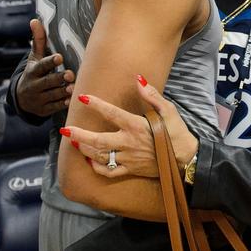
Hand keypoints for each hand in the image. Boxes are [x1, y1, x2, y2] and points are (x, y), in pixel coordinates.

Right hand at [16, 19, 74, 116]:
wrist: (21, 99)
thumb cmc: (34, 73)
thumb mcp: (34, 58)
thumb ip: (38, 41)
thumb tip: (34, 20)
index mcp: (32, 71)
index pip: (41, 66)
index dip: (50, 62)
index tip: (60, 57)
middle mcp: (34, 86)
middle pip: (48, 82)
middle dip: (59, 78)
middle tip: (70, 74)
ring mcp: (38, 99)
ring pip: (53, 95)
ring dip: (64, 92)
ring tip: (73, 87)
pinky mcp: (44, 110)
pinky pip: (55, 107)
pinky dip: (63, 104)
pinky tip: (72, 100)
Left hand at [61, 76, 198, 177]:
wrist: (186, 159)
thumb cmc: (177, 132)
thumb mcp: (168, 109)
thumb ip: (151, 94)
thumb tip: (138, 79)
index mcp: (136, 126)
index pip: (111, 113)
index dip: (96, 104)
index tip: (82, 97)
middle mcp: (128, 142)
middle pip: (97, 140)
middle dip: (79, 134)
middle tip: (64, 129)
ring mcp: (128, 158)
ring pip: (99, 155)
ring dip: (84, 148)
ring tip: (74, 141)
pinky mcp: (130, 170)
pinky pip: (109, 171)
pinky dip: (97, 167)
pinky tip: (90, 161)